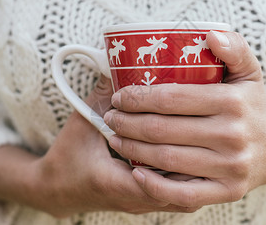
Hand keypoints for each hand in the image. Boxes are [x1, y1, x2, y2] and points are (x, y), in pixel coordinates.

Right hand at [31, 76, 200, 216]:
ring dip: (196, 168)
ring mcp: (142, 203)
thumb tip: (123, 61)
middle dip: (197, 160)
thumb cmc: (67, 157)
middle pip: (179, 189)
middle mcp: (133, 199)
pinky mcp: (146, 201)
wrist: (58, 188)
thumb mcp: (82, 121)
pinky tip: (195, 152)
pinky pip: (176, 194)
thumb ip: (102, 93)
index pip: (157, 178)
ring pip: (182, 194)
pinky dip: (187, 176)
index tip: (187, 124)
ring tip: (208, 139)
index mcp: (113, 183)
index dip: (176, 152)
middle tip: (208, 128)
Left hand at [103, 31, 265, 207]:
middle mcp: (233, 135)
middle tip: (110, 117)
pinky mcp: (227, 191)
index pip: (172, 98)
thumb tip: (210, 34)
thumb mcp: (249, 72)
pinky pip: (183, 194)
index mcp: (233, 102)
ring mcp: (230, 167)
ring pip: (167, 159)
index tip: (119, 96)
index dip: (138, 97)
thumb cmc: (252, 106)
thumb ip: (234, 47)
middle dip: (127, 123)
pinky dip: (154, 186)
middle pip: (163, 129)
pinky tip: (136, 172)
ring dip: (132, 149)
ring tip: (115, 138)